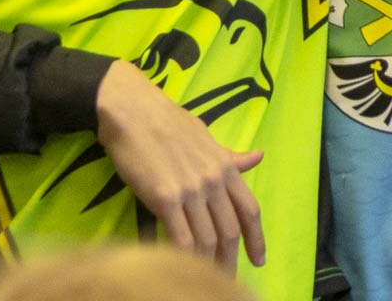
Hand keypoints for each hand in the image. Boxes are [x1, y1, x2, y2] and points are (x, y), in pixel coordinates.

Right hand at [95, 60, 264, 271]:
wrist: (132, 110)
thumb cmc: (167, 121)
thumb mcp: (206, 136)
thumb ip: (229, 157)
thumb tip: (258, 157)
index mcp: (225, 166)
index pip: (250, 210)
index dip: (257, 239)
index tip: (258, 260)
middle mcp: (213, 180)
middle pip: (230, 230)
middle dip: (230, 259)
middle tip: (227, 279)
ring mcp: (190, 189)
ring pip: (207, 239)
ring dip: (208, 265)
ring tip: (205, 281)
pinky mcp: (164, 197)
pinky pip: (180, 237)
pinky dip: (184, 258)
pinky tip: (182, 268)